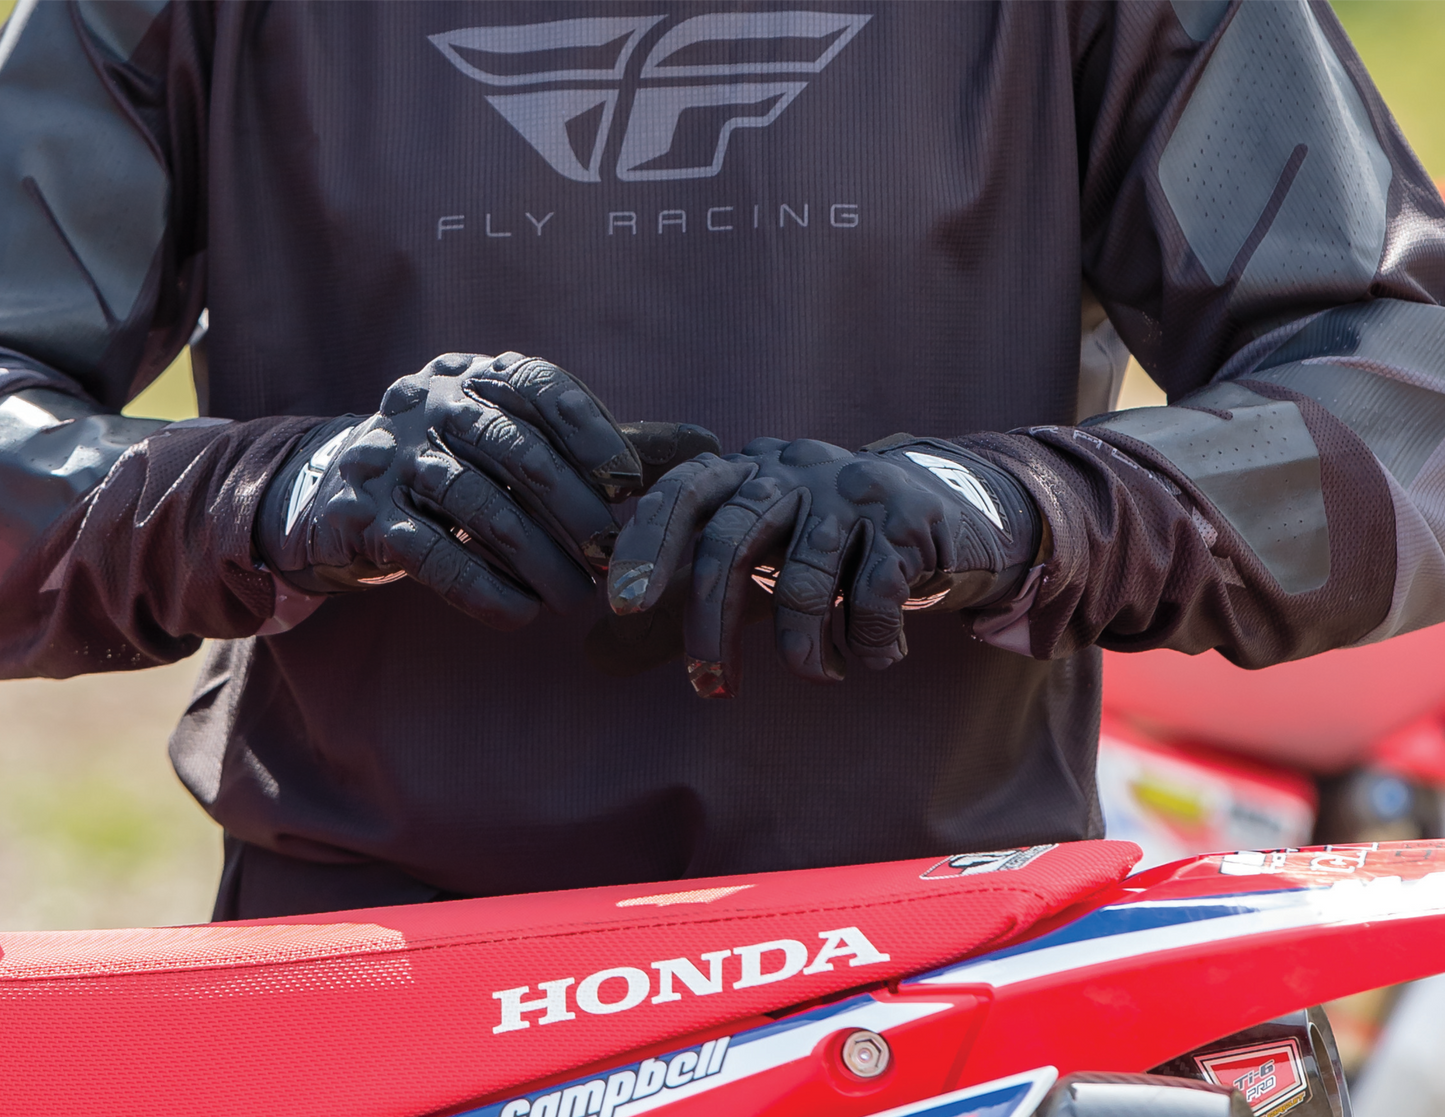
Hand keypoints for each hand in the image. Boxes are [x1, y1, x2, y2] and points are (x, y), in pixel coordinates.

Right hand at [256, 352, 642, 629]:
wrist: (335, 497)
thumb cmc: (459, 468)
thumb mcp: (520, 442)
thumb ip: (601, 445)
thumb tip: (702, 444)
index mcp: (472, 376)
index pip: (538, 384)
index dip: (590, 432)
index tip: (628, 484)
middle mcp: (426, 404)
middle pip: (514, 449)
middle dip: (573, 509)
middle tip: (611, 555)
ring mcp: (388, 456)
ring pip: (477, 505)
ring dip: (537, 558)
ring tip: (575, 597)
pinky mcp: (359, 515)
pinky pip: (431, 554)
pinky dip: (483, 588)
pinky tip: (520, 614)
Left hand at [606, 435, 1040, 695]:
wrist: (949, 516)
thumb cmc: (832, 547)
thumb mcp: (760, 553)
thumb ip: (686, 594)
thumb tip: (596, 654)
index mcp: (748, 468)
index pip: (683, 492)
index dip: (648, 546)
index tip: (624, 607)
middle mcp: (793, 469)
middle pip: (731, 542)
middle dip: (711, 625)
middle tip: (709, 686)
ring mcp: (852, 490)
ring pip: (803, 582)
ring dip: (805, 651)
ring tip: (819, 675)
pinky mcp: (906, 523)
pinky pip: (872, 601)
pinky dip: (869, 645)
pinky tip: (874, 655)